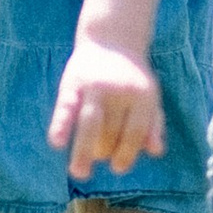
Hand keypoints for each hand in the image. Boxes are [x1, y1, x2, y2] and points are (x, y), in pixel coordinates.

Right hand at [50, 33, 165, 178]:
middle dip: (104, 151)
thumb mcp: (149, 96)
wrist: (111, 39)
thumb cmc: (132, 77)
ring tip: (80, 173)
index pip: (135, 131)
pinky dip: (61, 126)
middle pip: (112, 131)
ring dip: (83, 151)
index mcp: (143, 95)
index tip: (118, 167)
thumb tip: (155, 151)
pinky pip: (66, 108)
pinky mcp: (72, 83)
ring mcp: (95, 86)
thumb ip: (153, 123)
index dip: (127, 153)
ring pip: (90, 124)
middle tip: (98, 159)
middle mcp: (120, 90)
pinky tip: (56, 144)